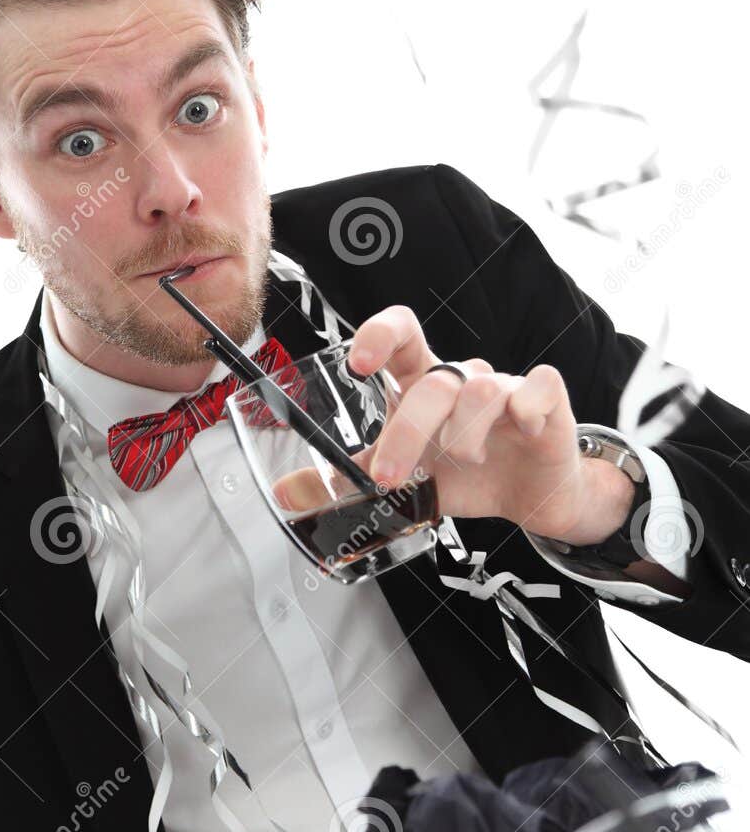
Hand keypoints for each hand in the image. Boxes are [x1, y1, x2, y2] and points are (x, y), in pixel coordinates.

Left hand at [271, 305, 601, 539]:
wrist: (531, 499)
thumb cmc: (465, 476)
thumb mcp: (402, 482)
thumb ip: (347, 482)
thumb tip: (285, 495)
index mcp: (422, 383)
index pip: (402, 333)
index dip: (380, 336)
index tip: (358, 364)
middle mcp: (461, 378)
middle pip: (433, 380)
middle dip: (406, 432)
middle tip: (388, 477)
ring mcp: (505, 387)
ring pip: (479, 388)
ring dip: (462, 432)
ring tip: (463, 461)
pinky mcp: (547, 400)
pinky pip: (536, 388)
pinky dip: (523, 411)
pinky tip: (518, 433)